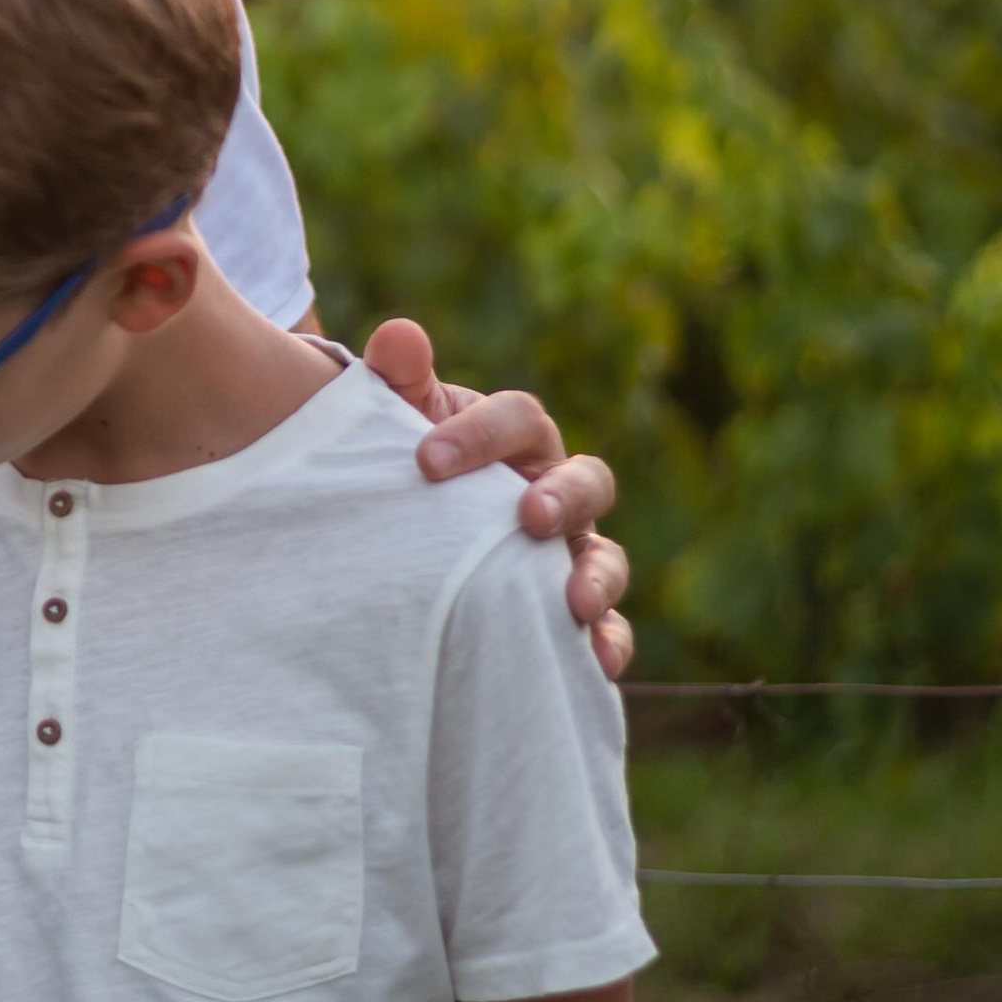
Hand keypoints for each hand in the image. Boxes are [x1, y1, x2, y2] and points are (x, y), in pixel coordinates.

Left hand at [363, 319, 631, 682]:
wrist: (398, 536)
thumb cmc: (406, 472)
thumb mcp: (394, 426)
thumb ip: (396, 382)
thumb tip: (398, 336)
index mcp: (516, 438)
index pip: (518, 418)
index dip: (480, 433)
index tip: (425, 460)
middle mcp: (556, 491)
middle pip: (587, 481)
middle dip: (563, 498)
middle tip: (527, 516)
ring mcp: (569, 554)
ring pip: (606, 557)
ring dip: (597, 577)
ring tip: (574, 602)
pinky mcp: (569, 613)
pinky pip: (606, 630)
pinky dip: (607, 645)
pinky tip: (593, 665)